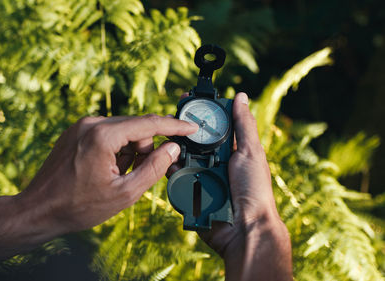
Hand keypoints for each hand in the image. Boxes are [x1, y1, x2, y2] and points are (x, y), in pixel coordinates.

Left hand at [0, 114, 197, 262]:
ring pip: (122, 130)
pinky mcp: (75, 131)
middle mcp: (91, 123)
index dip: (174, 127)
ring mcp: (81, 126)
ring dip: (129, 149)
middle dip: (145, 147)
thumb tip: (173, 149)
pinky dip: (115, 148)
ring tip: (117, 175)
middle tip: (139, 173)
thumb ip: (153, 168)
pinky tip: (107, 169)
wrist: (39, 209)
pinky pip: (107, 133)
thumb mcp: (124, 193)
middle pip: (136, 126)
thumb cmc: (79, 206)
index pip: (149, 124)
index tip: (192, 128)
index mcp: (103, 136)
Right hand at [168, 92, 291, 280]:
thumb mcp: (251, 152)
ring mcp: (200, 179)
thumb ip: (244, 125)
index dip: (199, 115)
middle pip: (191, 142)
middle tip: (169, 122)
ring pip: (180, 160)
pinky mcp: (189, 196)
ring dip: (173, 152)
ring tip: (165, 143)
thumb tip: (242, 97)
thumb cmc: (255, 191)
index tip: (186, 100)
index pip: (211, 128)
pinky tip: (166, 165)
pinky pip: (175, 181)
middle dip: (180, 133)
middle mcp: (213, 164)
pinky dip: (171, 173)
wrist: (245, 229)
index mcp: (229, 152)